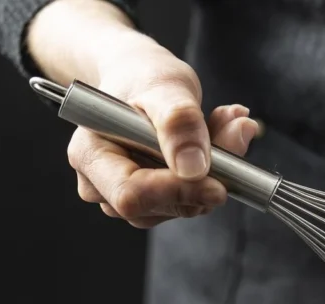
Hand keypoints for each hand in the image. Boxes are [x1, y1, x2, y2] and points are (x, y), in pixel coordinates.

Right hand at [66, 37, 258, 227]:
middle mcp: (102, 185)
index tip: (219, 184)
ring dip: (216, 173)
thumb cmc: (142, 76)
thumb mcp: (164, 86)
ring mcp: (129, 197)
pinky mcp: (156, 201)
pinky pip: (194, 200)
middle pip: (161, 206)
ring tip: (223, 124)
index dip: (177, 193)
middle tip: (234, 130)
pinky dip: (214, 174)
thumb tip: (194, 168)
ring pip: (184, 206)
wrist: (140, 76)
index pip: (131, 195)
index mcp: (89, 156)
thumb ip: (178, 122)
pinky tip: (217, 140)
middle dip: (205, 179)